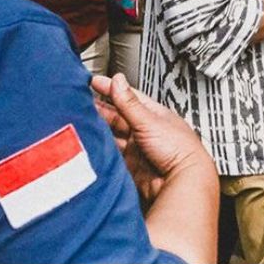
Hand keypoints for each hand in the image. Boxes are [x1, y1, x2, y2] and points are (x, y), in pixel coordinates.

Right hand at [90, 72, 216, 206]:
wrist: (183, 183)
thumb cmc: (179, 151)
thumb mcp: (150, 121)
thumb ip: (130, 103)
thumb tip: (118, 80)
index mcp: (155, 116)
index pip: (129, 98)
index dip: (111, 90)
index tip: (93, 82)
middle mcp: (146, 131)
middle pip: (117, 117)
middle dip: (100, 110)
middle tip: (80, 103)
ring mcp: (138, 149)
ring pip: (112, 135)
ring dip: (99, 130)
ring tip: (81, 121)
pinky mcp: (131, 166)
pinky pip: (112, 154)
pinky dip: (101, 149)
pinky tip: (91, 143)